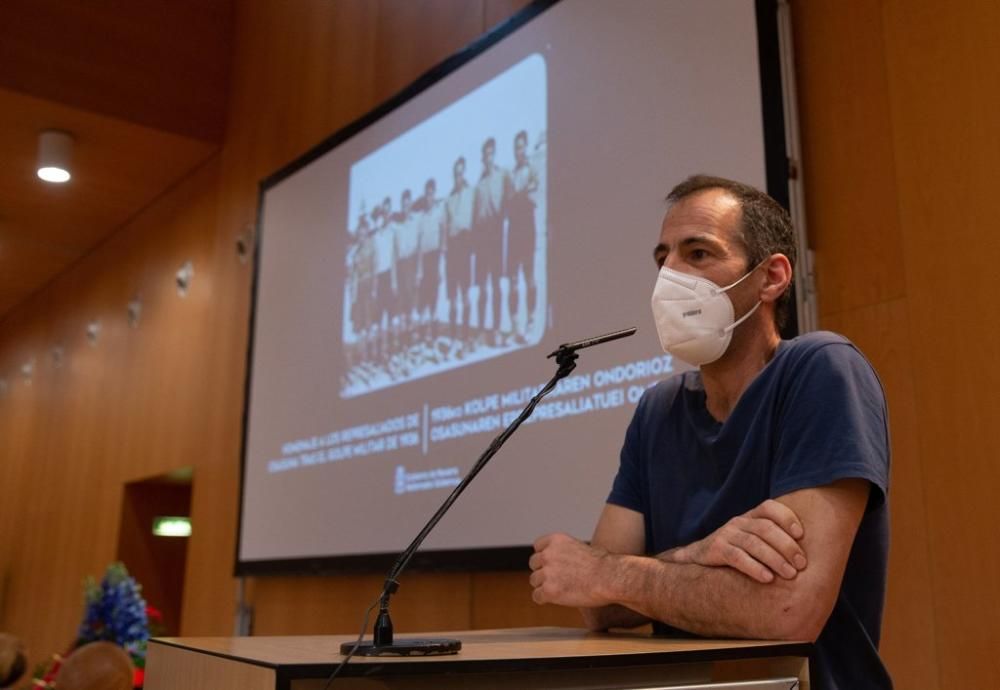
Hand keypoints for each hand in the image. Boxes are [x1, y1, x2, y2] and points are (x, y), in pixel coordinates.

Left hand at [529, 533, 612, 607]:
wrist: (610, 578)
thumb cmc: (602, 565)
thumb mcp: (580, 546)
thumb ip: (564, 551)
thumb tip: (559, 561)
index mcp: (555, 540)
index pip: (538, 546)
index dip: (545, 557)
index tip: (552, 564)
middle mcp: (548, 554)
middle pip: (534, 564)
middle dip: (543, 571)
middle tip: (557, 579)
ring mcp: (547, 572)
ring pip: (534, 581)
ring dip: (544, 585)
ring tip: (561, 589)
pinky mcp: (548, 590)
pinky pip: (537, 596)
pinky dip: (544, 599)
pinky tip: (556, 599)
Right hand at [670, 499, 806, 582]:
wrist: (699, 558)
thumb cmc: (737, 550)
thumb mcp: (753, 539)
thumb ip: (774, 540)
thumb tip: (810, 553)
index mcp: (751, 516)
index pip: (769, 507)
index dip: (787, 518)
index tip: (801, 535)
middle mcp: (739, 522)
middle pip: (766, 528)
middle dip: (787, 546)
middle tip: (802, 564)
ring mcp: (727, 534)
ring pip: (754, 543)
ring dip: (775, 559)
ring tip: (790, 574)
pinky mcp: (716, 549)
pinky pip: (737, 557)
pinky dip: (754, 567)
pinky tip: (767, 578)